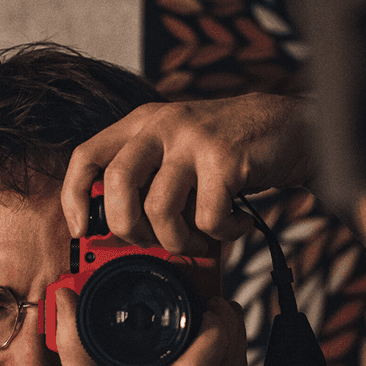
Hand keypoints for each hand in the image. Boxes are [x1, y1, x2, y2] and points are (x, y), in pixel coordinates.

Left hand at [60, 94, 314, 255]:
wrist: (292, 127)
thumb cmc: (228, 151)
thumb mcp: (177, 153)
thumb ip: (147, 180)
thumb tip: (119, 235)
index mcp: (141, 123)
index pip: (86, 156)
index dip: (73, 197)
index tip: (81, 230)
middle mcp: (162, 125)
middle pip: (116, 184)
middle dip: (127, 228)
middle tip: (150, 242)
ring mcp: (193, 139)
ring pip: (159, 208)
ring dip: (177, 239)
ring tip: (199, 238)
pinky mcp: (225, 158)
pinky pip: (207, 217)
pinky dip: (223, 233)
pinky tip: (236, 223)